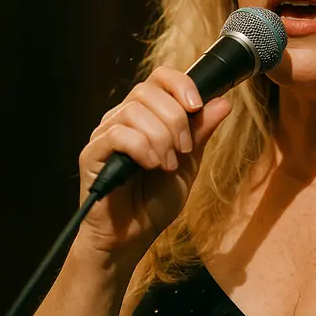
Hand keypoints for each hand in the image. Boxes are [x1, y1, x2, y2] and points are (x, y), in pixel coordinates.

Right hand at [75, 66, 231, 261]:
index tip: (197, 106)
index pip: (159, 77)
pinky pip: (117, 134)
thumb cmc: (155, 201)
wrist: (132, 238)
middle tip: (183, 150)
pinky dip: (142, 148)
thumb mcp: (189, 163)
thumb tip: (224, 101)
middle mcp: (122, 118)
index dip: (181, 84)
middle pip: (147, 90)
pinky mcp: (92, 154)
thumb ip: (201, 131)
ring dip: (160, 137)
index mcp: (146, 115)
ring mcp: (105, 134)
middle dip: (175, 119)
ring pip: (134, 111)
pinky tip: (152, 166)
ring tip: (167, 165)